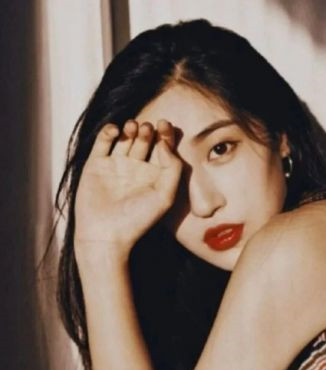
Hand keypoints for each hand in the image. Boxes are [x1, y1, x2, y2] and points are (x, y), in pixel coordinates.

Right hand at [74, 119, 181, 261]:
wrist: (106, 233)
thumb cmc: (139, 219)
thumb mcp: (165, 196)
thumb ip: (172, 168)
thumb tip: (165, 143)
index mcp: (155, 174)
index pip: (163, 147)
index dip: (165, 133)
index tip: (164, 125)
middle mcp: (136, 167)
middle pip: (145, 139)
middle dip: (147, 130)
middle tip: (147, 129)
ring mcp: (116, 164)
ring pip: (125, 137)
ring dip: (130, 128)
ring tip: (133, 128)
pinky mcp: (96, 164)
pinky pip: (103, 142)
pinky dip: (108, 131)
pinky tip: (115, 130)